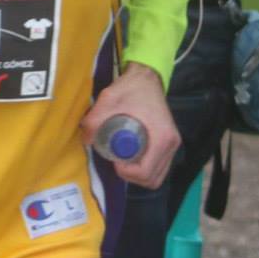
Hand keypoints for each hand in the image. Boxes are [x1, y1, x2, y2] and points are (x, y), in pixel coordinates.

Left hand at [79, 63, 180, 188]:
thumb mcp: (109, 100)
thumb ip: (95, 119)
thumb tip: (86, 140)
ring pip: (156, 177)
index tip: (114, 161)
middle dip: (131, 176)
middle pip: (152, 179)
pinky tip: (131, 156)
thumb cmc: (131, 89)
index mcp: (162, 137)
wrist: (147, 78)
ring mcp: (172, 146)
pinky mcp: (169, 145)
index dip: (126, 172)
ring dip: (137, 175)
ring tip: (123, 160)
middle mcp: (171, 145)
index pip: (145, 171)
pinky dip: (143, 169)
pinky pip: (158, 168)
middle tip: (116, 161)